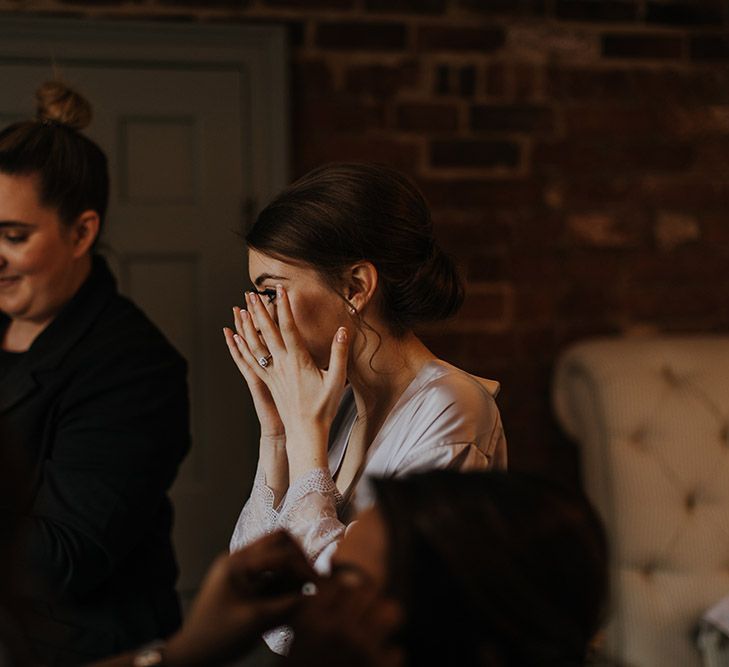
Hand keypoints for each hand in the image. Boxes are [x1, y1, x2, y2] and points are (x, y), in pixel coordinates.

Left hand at [163, 531, 315, 666]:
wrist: (191, 654)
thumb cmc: (216, 637)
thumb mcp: (255, 622)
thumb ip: (287, 605)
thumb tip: (314, 595)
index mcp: (237, 563)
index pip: (279, 552)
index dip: (302, 567)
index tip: (317, 583)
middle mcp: (239, 559)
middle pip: (278, 542)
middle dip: (298, 559)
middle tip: (311, 580)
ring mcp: (241, 569)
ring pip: (275, 555)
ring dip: (291, 570)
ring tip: (304, 591)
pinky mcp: (244, 582)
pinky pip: (269, 572)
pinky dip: (283, 581)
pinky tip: (292, 597)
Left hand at [232, 286, 348, 474]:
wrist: (306, 432)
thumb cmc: (324, 407)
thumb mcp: (337, 380)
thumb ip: (339, 354)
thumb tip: (342, 330)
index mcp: (298, 361)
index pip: (289, 328)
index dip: (284, 308)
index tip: (280, 291)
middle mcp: (281, 365)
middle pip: (267, 332)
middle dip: (259, 311)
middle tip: (251, 293)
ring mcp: (272, 373)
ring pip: (255, 344)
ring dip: (247, 325)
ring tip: (240, 308)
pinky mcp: (268, 382)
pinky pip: (250, 360)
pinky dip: (241, 347)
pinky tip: (235, 337)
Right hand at [288, 577, 403, 666]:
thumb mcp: (298, 637)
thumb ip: (315, 609)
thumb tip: (338, 579)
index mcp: (314, 619)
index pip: (342, 582)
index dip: (346, 590)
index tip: (345, 602)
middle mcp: (338, 629)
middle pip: (370, 589)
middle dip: (369, 601)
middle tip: (364, 616)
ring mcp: (363, 650)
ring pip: (393, 611)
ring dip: (386, 622)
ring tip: (377, 633)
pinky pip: (398, 651)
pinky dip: (388, 660)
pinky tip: (376, 666)